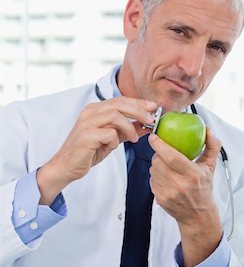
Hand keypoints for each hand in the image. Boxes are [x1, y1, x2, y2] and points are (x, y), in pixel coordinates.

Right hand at [37, 97, 156, 204]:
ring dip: (129, 127)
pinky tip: (112, 147)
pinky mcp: (86, 136)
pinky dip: (115, 140)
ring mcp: (87, 122)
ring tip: (134, 138)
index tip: (154, 107)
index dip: (139, 103)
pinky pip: (109, 133)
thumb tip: (145, 125)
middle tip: (151, 120)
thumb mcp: (111, 139)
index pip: (121, 100)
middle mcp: (90, 112)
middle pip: (120, 104)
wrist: (66, 166)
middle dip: (139, 111)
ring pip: (115, 116)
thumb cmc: (88, 152)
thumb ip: (126, 130)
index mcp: (95, 109)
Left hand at [148, 128, 222, 266]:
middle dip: (158, 153)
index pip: (171, 157)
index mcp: (192, 174)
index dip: (160, 145)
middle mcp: (180, 184)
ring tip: (167, 166)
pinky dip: (156, 176)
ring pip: (153, 170)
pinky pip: (152, 180)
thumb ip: (211, 147)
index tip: (154, 137)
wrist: (197, 215)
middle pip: (159, 162)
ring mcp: (169, 193)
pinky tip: (165, 177)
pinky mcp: (160, 199)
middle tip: (162, 152)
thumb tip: (209, 131)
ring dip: (157, 165)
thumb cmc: (203, 189)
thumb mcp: (210, 167)